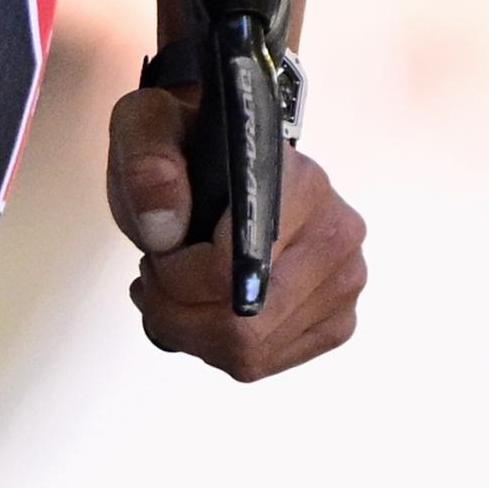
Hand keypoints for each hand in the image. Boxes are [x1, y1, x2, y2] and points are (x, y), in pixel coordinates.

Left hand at [106, 85, 367, 379]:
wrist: (221, 154)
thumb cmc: (184, 142)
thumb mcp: (144, 126)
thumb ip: (145, 163)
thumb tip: (164, 230)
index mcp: (298, 179)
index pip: (234, 267)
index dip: (177, 277)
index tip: (153, 255)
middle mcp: (337, 231)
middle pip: (246, 325)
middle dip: (178, 315)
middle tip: (151, 283)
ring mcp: (344, 281)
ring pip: (254, 352)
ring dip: (194, 334)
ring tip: (172, 292)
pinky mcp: (336, 318)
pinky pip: (268, 361)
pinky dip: (221, 347)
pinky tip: (203, 309)